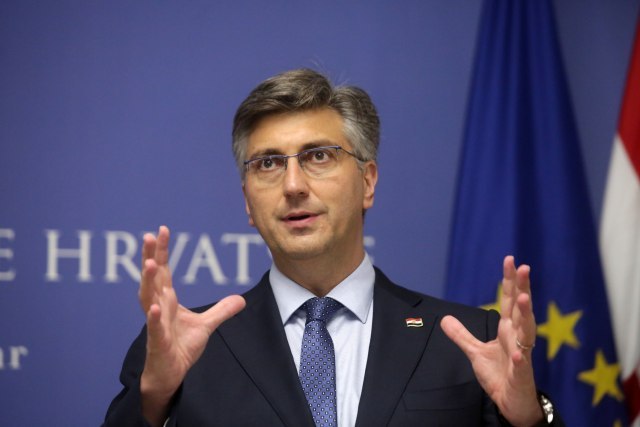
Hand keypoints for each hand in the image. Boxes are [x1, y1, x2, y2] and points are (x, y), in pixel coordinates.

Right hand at [139, 226, 245, 425]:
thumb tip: (240, 299)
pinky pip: (155, 328)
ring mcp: (156, 324)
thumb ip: (221, 311)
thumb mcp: (206, 326)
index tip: (161, 230)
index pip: (164, 271)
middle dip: (150, 257)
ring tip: (150, 264)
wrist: (170, 374)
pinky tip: (155, 308)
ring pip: (149, 299)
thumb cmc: (180, 347)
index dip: (161, 251)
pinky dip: (155, 317)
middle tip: (149, 236)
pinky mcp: (158, 342)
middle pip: (153, 278)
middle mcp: (159, 307)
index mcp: (168, 300)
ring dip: (148, 281)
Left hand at [440, 256, 542, 425]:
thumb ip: (462, 335)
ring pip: (527, 331)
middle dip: (522, 288)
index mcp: (508, 330)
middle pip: (521, 309)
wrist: (511, 402)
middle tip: (524, 267)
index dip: (510, 281)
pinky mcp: (521, 374)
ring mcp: (522, 355)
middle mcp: (517, 338)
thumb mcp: (475, 352)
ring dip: (526, 314)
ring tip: (523, 298)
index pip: (509, 300)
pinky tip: (518, 353)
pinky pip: (522, 365)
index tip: (510, 260)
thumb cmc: (499, 374)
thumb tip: (444, 318)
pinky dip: (521, 358)